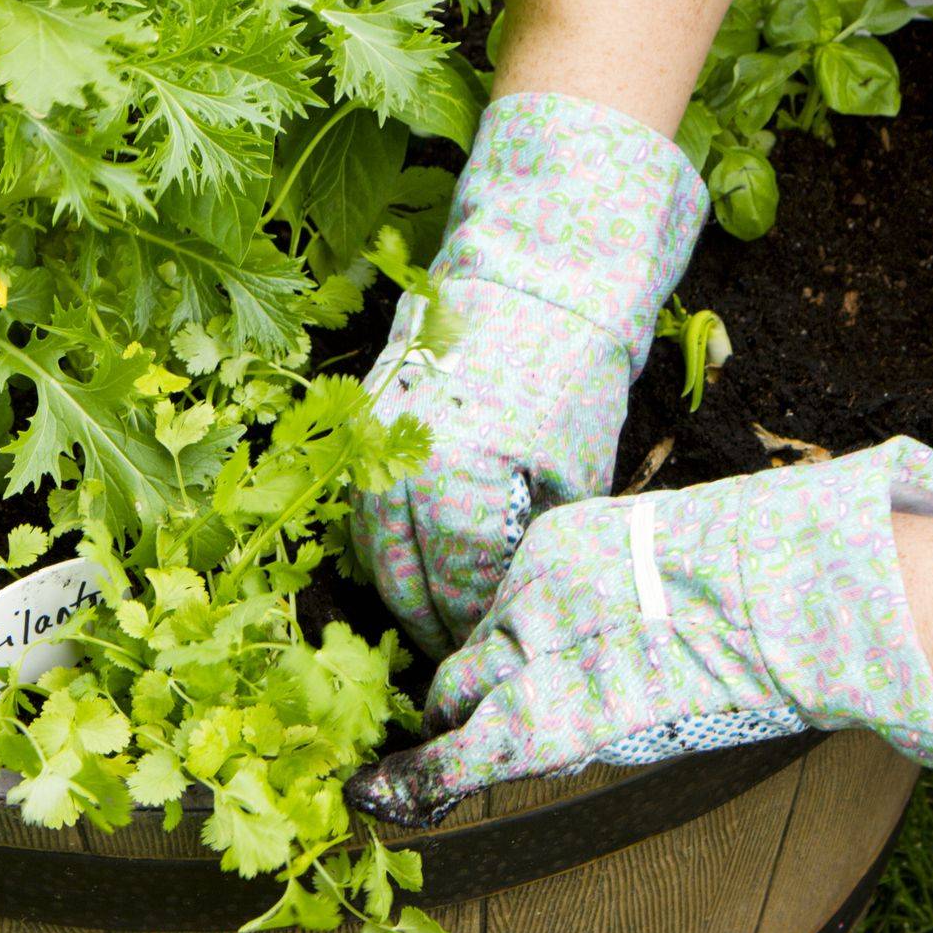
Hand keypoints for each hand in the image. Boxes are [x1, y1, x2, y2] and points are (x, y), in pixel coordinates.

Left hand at [348, 437, 932, 827]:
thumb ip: (615, 593)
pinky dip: (433, 769)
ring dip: (458, 734)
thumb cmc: (761, 568)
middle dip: (462, 692)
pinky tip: (391, 792)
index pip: (496, 605)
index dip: (494, 647)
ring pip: (470, 695)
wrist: (794, 591)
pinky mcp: (559, 704)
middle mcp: (530, 587)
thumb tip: (614, 633)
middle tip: (446, 726)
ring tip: (418, 771)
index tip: (483, 675)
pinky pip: (480, 744)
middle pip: (471, 651)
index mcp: (555, 542)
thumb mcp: (664, 559)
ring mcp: (540, 643)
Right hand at [354, 92, 708, 659]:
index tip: (487, 654)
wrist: (530, 278)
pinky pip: (361, 501)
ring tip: (433, 616)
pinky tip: (413, 556)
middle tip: (456, 653)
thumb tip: (510, 601)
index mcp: (454, 488)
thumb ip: (530, 544)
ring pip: (370, 543)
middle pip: (401, 579)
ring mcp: (372, 441)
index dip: (471, 632)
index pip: (454, 593)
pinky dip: (383, 537)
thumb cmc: (566, 373)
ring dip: (399, 585)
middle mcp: (398, 468)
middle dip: (429, 623)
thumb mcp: (571, 473)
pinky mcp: (366, 417)